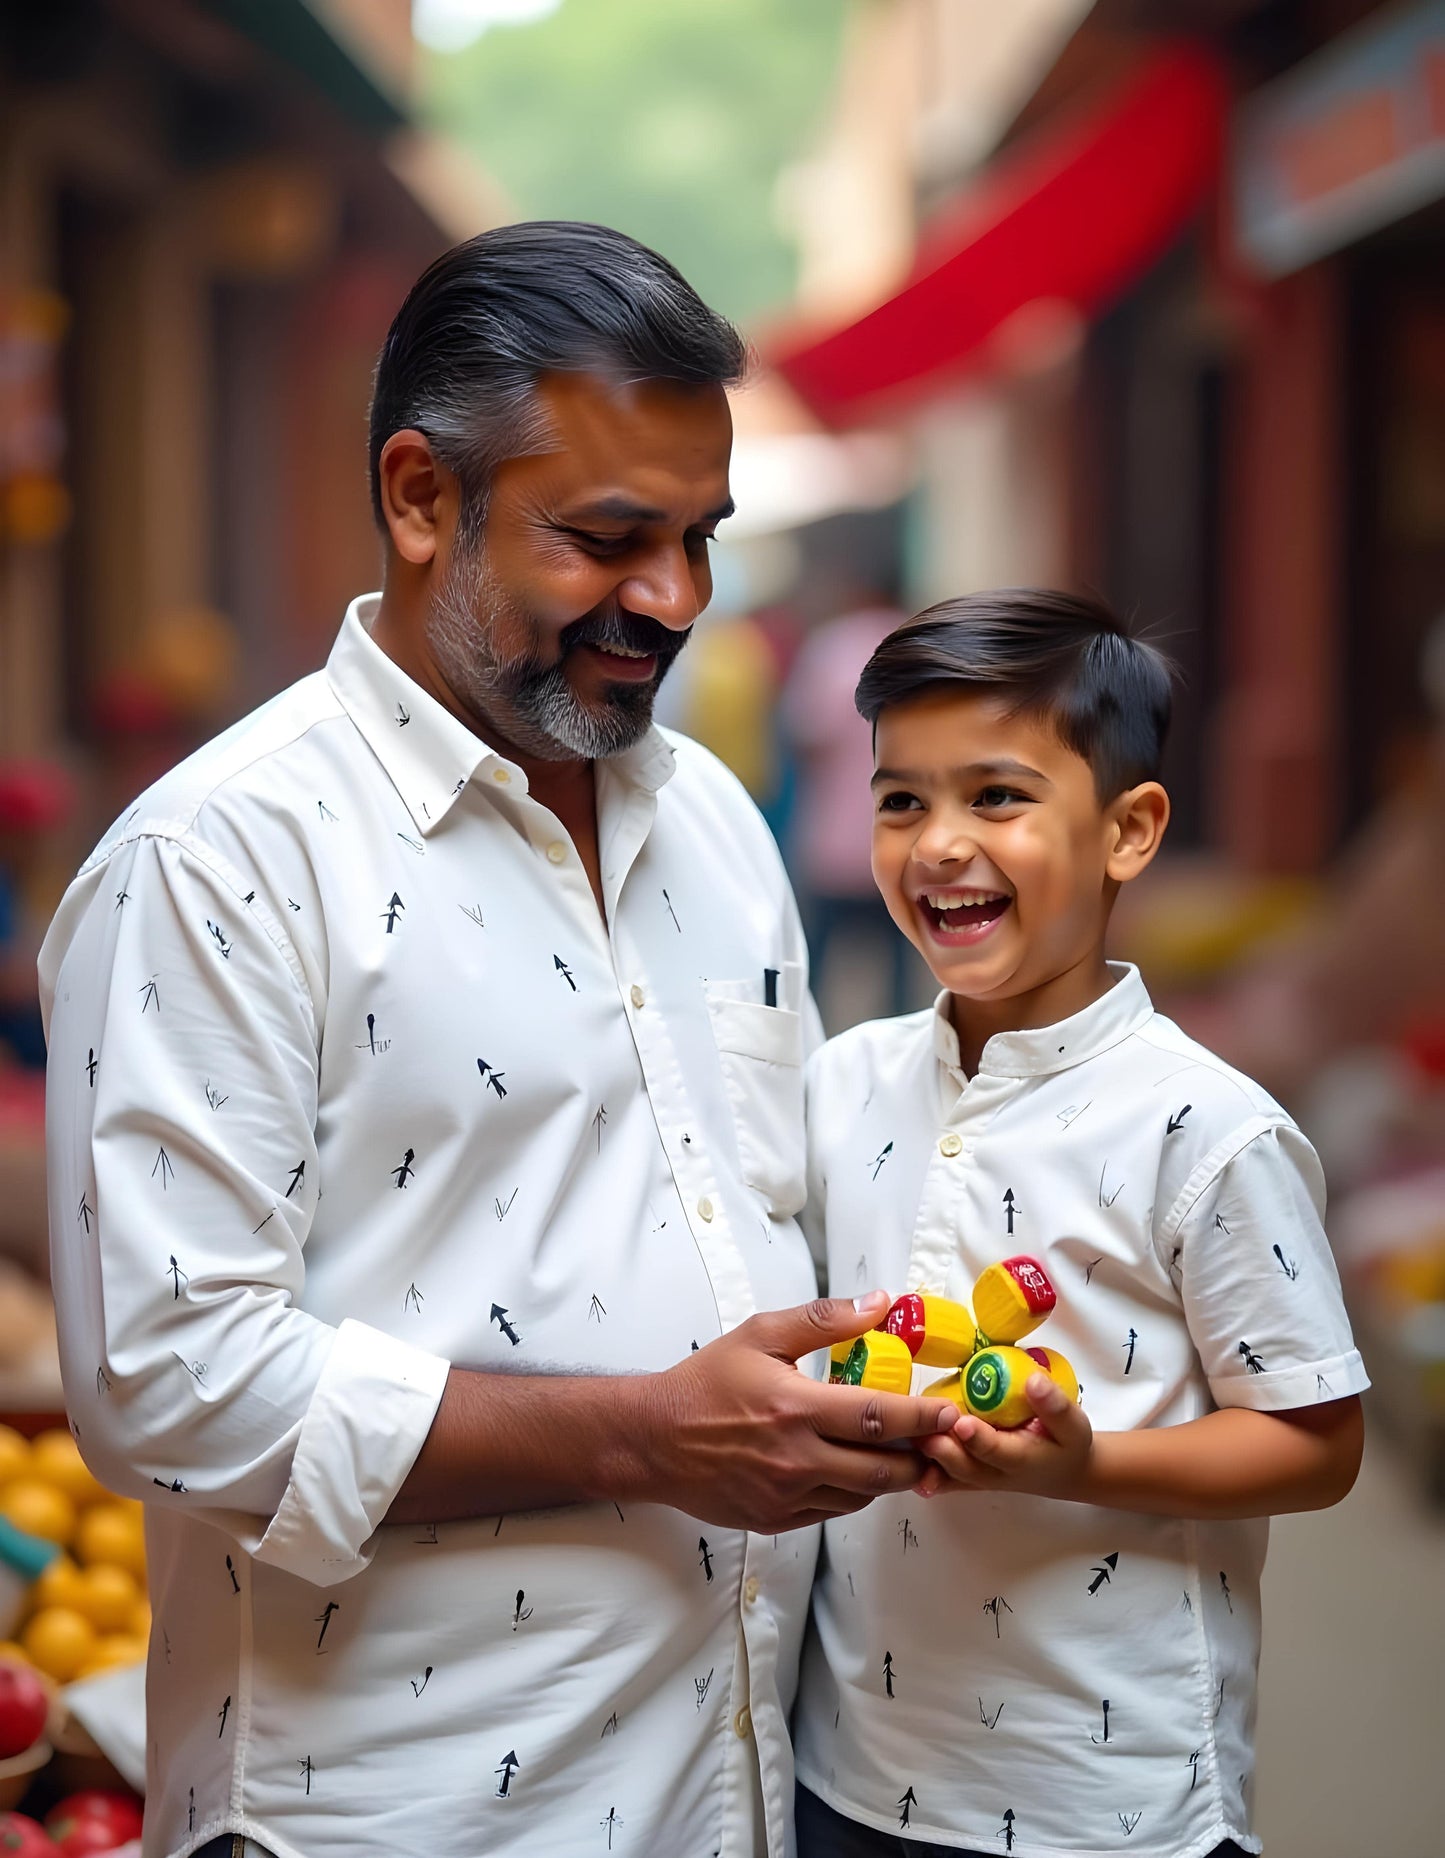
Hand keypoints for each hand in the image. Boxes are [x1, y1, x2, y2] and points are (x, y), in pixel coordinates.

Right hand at [637, 1292, 960, 1533]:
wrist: (655, 1439)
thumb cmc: (708, 1382)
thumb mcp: (761, 1335)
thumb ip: (824, 1320)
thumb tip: (879, 1303)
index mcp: (795, 1409)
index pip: (877, 1417)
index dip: (922, 1416)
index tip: (951, 1411)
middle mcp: (795, 1459)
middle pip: (881, 1468)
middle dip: (920, 1456)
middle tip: (941, 1440)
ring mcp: (786, 1495)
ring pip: (862, 1495)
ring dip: (891, 1476)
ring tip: (906, 1454)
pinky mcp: (777, 1519)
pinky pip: (833, 1511)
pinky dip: (855, 1492)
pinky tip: (856, 1468)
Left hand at [914, 1373, 1093, 1499]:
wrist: (1065, 1471)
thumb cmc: (1067, 1443)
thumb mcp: (1074, 1424)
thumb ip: (1055, 1405)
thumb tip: (1034, 1382)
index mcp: (1023, 1458)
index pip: (998, 1450)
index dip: (979, 1439)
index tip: (962, 1423)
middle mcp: (998, 1474)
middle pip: (966, 1466)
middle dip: (944, 1449)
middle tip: (924, 1429)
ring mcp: (981, 1479)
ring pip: (951, 1474)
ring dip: (929, 1459)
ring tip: (908, 1437)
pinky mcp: (970, 1477)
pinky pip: (945, 1480)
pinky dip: (927, 1475)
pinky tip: (905, 1467)